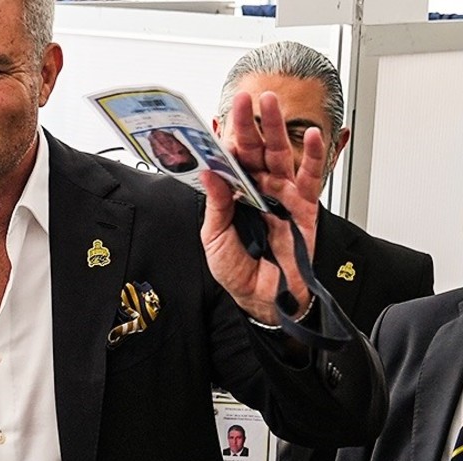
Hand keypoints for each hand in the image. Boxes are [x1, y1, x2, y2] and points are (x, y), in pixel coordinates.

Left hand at [202, 91, 324, 323]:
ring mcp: (282, 196)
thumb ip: (215, 205)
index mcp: (233, 195)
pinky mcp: (304, 207)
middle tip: (245, 98)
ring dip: (276, 129)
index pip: (228, 161)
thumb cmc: (238, 270)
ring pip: (279, 155)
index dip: (222, 139)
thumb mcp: (214, 238)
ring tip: (272, 103)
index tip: (215, 118)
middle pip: (253, 150)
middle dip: (249, 123)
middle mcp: (257, 190)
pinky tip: (312, 136)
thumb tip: (210, 172)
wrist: (264, 298)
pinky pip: (310, 177)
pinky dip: (313, 156)